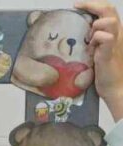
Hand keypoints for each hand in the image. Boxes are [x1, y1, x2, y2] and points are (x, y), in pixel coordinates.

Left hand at [76, 1, 122, 119]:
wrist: (115, 87)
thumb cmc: (104, 72)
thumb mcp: (97, 52)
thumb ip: (92, 42)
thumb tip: (77, 36)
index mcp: (115, 32)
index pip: (108, 10)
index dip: (94, 4)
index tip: (77, 4)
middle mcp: (118, 34)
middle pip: (109, 9)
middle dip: (92, 5)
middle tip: (77, 6)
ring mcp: (116, 42)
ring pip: (108, 21)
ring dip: (95, 25)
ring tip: (89, 38)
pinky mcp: (110, 52)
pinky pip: (105, 37)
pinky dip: (96, 39)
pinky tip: (91, 49)